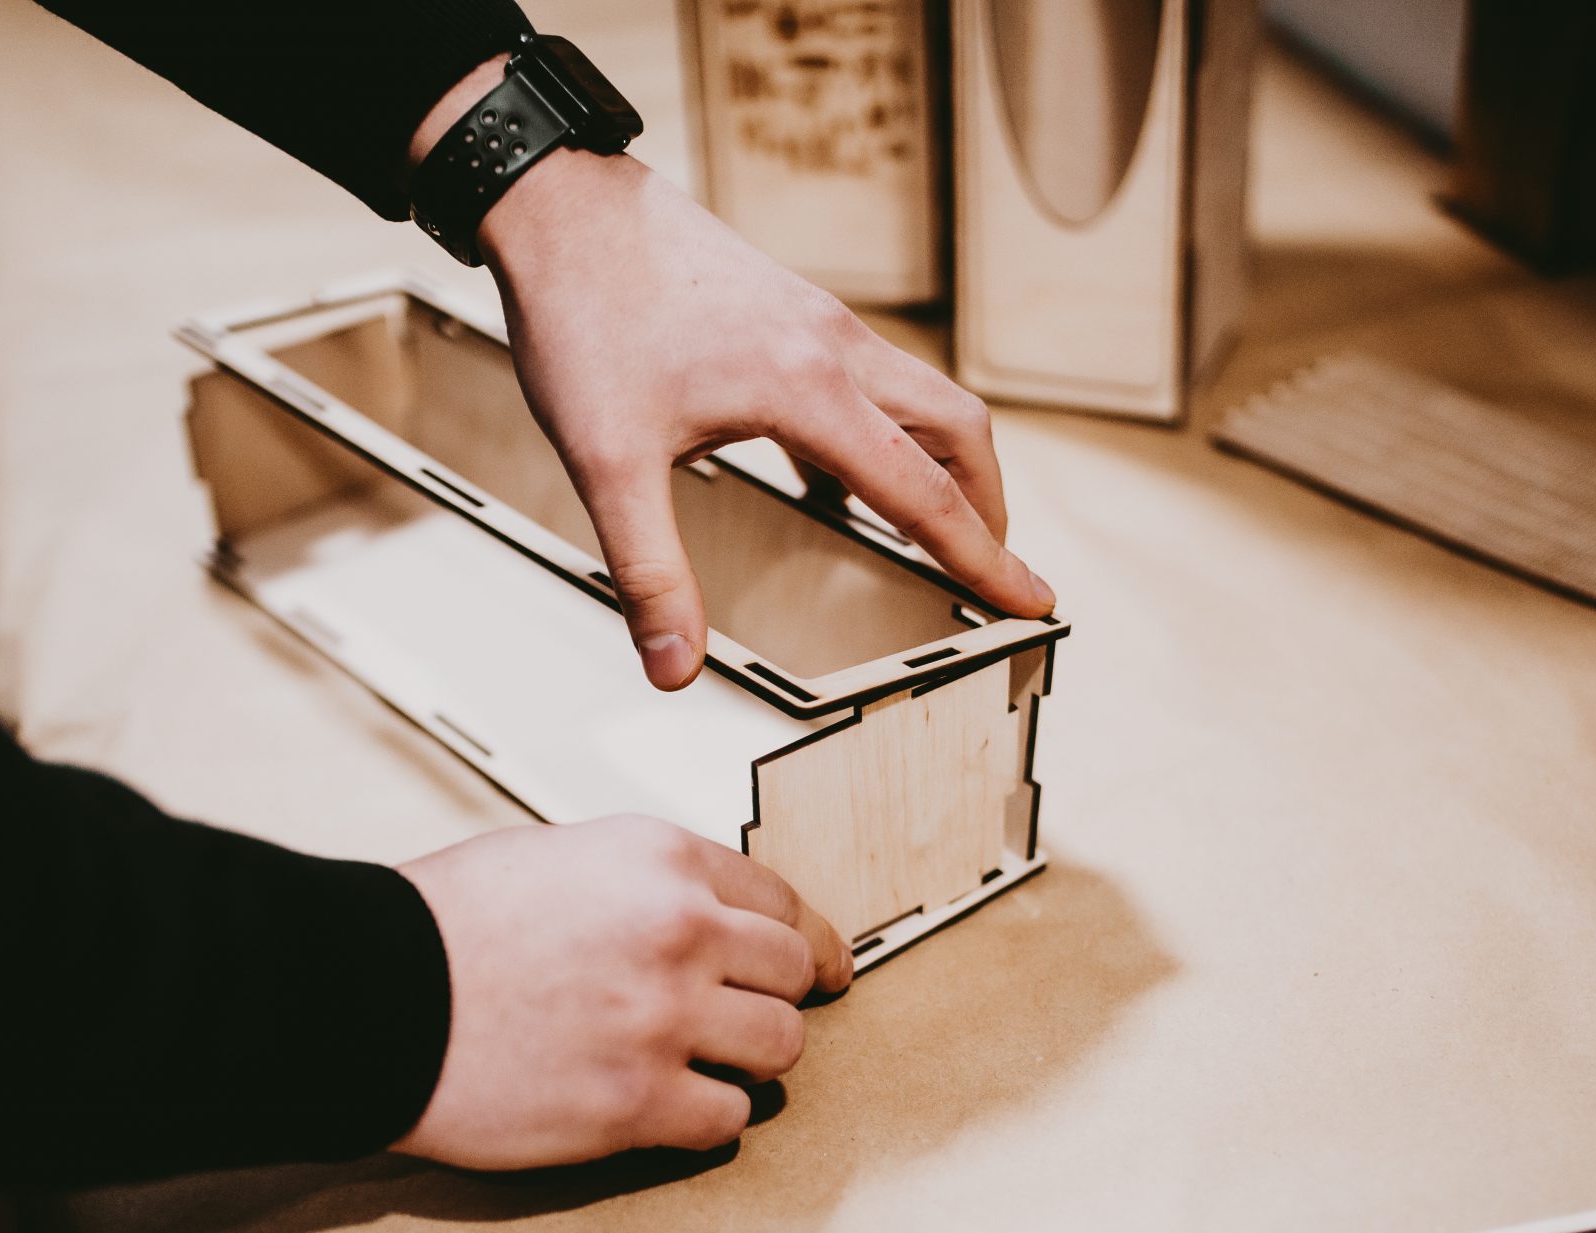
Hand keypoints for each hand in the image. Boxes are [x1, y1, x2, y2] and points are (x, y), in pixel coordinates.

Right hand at [393, 817, 851, 1169]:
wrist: (369, 996)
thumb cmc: (440, 927)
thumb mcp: (555, 856)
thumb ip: (641, 883)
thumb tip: (697, 915)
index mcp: (661, 860)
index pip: (780, 899)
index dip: (798, 939)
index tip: (816, 965)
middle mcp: (679, 931)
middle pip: (795, 973)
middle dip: (776, 997)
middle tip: (752, 1019)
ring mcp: (664, 1020)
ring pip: (781, 1048)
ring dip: (750, 1060)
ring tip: (704, 1064)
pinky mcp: (637, 1103)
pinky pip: (727, 1120)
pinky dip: (707, 1118)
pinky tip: (668, 1107)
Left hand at [411, 63, 1054, 689]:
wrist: (562, 205)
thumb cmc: (585, 314)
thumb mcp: (607, 461)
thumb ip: (649, 570)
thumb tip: (673, 664)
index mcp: (810, 389)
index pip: (925, 494)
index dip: (984, 558)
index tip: (1034, 599)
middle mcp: (834, 348)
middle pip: (958, 433)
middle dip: (986, 509)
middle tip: (991, 571)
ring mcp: (818, 323)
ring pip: (921, 400)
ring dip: (942, 468)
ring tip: (930, 535)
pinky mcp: (791, 312)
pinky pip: (870, 383)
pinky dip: (882, 439)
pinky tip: (832, 483)